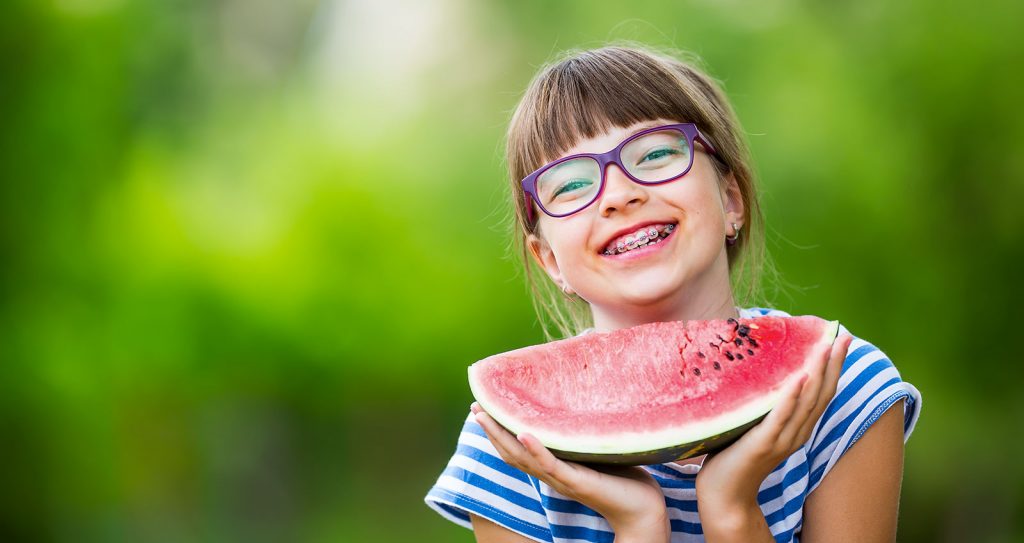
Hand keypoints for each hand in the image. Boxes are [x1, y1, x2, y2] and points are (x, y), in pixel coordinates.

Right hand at [471, 403, 669, 540]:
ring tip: (486, 415)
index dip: (499, 431)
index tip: (485, 408)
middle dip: (491, 430)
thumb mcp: (595, 451)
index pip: (518, 449)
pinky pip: (551, 464)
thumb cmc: (624, 479)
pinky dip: (535, 449)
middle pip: (511, 452)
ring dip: (502, 436)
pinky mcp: (576, 480)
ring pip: (522, 457)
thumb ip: (582, 436)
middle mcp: (551, 475)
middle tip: (475, 407)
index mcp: (554, 468)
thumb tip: (579, 408)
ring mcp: (561, 478)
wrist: (642, 508)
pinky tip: (523, 432)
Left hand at [695, 334, 853, 515]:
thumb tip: (760, 369)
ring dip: (817, 373)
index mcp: (797, 428)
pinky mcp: (762, 444)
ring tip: (824, 347)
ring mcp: (781, 439)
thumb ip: (764, 405)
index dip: (833, 367)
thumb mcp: (754, 424)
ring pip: (806, 402)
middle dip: (833, 364)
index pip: (821, 393)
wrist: (724, 495)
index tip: (841, 340)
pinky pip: (780, 418)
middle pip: (821, 394)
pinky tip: (798, 378)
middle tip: (843, 336)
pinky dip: (790, 397)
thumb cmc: (734, 456)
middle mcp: (796, 433)